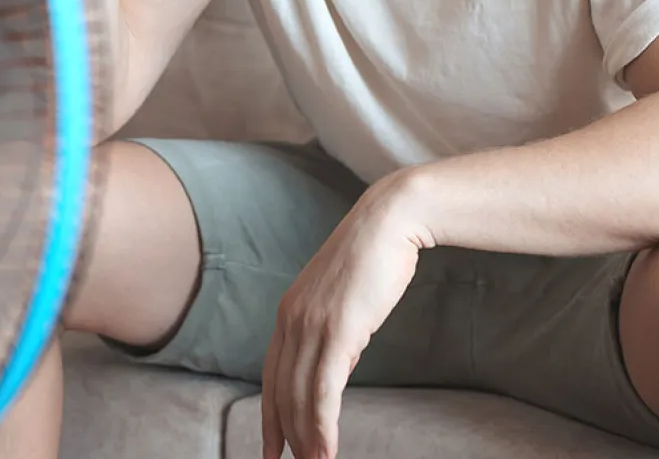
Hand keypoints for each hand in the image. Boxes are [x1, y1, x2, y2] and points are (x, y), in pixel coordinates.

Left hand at [260, 175, 431, 458]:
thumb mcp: (344, 300)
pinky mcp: (336, 329)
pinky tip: (325, 450)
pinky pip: (323, 389)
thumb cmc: (373, 259)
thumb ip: (334, 331)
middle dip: (282, 435)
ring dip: (305, 439)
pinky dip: (322, 425)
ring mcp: (311, 325)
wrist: (389, 223)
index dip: (269, 415)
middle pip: (279, 392)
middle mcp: (291, 320)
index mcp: (289, 313)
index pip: (271, 375)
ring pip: (299, 396)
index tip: (270, 448)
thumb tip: (338, 363)